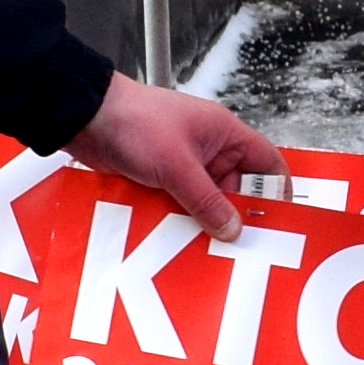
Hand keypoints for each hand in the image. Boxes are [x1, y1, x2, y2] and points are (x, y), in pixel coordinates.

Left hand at [70, 75, 285, 240]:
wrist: (86, 118)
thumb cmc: (133, 120)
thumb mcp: (178, 165)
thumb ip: (207, 200)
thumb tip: (232, 227)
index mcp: (224, 133)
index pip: (267, 163)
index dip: (275, 191)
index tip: (277, 221)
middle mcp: (209, 149)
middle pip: (237, 189)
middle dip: (237, 215)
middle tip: (239, 244)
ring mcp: (185, 164)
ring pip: (208, 201)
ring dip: (206, 221)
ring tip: (208, 246)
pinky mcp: (163, 177)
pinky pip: (182, 204)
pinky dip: (182, 220)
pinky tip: (179, 237)